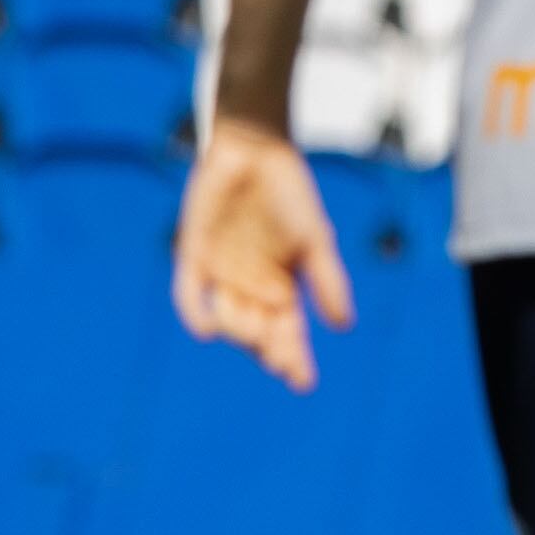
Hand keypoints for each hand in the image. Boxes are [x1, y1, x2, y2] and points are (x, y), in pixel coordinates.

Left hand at [172, 121, 356, 393]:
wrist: (254, 152)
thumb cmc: (289, 195)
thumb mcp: (314, 239)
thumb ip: (327, 279)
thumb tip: (344, 326)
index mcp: (282, 288)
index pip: (289, 334)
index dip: (294, 359)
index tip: (302, 383)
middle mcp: (250, 288)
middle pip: (258, 333)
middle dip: (269, 350)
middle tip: (278, 360)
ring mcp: (220, 274)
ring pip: (228, 318)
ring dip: (241, 331)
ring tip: (258, 335)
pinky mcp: (193, 255)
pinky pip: (190, 293)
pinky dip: (196, 312)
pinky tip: (207, 330)